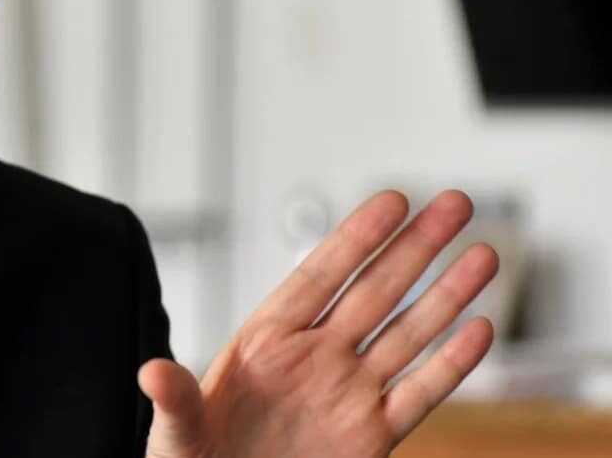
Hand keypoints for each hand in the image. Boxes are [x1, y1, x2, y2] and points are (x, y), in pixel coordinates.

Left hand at [139, 190, 497, 457]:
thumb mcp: (176, 432)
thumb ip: (175, 400)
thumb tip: (152, 372)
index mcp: (265, 342)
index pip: (319, 277)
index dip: (357, 238)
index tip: (393, 200)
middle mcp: (314, 359)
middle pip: (375, 292)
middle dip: (416, 248)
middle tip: (453, 204)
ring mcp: (346, 394)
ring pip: (407, 335)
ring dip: (445, 296)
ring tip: (483, 254)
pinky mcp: (371, 437)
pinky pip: (417, 396)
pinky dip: (449, 366)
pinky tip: (479, 330)